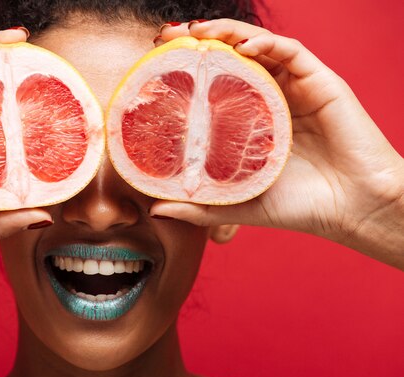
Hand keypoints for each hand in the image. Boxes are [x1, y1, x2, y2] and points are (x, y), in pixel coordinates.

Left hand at [150, 19, 403, 267]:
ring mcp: (297, 88)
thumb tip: (156, 209)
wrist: (352, 210)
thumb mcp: (239, 203)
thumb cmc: (299, 208)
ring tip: (199, 32)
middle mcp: (273, 98)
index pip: (217, 82)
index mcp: (253, 120)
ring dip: (229, 33)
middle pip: (233, 57)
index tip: (156, 61)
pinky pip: (292, 52)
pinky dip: (266, 43)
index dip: (188, 68)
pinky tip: (242, 47)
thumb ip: (199, 206)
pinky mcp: (321, 83)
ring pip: (260, 46)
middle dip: (201, 41)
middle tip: (167, 38)